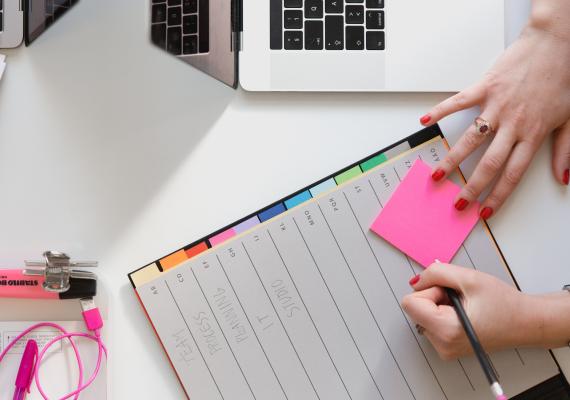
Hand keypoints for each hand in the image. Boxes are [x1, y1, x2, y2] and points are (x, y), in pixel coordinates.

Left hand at [401, 263, 540, 359]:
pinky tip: (464, 314)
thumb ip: (436, 273)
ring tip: (466, 307)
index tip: (450, 292)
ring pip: (423, 314)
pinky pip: (431, 322)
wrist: (526, 322)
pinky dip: (444, 313)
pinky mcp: (446, 347)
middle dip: (435, 297)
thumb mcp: (468, 277)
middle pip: (415, 309)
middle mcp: (442, 345)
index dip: (429, 290)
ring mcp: (444, 349)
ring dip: (440, 305)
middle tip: (461, 298)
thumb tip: (415, 281)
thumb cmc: (504, 303)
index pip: (410, 303)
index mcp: (446, 330)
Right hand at [420, 12, 569, 218]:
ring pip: (470, 140)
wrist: (558, 43)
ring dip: (452, 160)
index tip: (484, 211)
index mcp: (533, 134)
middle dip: (471, 188)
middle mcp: (513, 124)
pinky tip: (426, 121)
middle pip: (488, 164)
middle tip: (457, 203)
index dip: (497, 196)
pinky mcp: (486, 87)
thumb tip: (562, 177)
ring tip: (437, 174)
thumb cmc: (563, 78)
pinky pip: (458, 102)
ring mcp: (497, 106)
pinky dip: (440, 111)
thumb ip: (564, 151)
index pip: (512, 174)